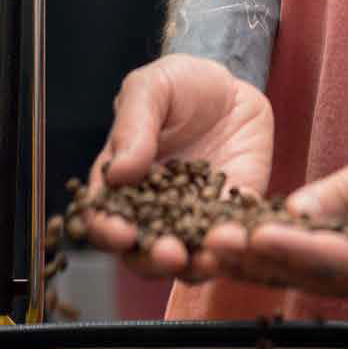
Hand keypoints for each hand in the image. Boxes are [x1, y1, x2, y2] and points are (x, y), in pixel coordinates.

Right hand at [83, 53, 273, 282]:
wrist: (229, 84)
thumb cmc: (178, 84)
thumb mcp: (150, 89)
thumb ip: (133, 126)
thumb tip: (117, 173)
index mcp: (121, 185)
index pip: (104, 219)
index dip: (108, 231)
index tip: (122, 233)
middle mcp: (154, 211)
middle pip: (144, 253)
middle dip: (155, 260)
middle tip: (171, 254)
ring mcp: (194, 217)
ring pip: (190, 257)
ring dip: (198, 264)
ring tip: (211, 257)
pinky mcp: (231, 213)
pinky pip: (233, 237)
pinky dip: (237, 243)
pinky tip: (243, 236)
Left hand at [208, 99, 347, 296]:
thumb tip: (295, 209)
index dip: (299, 248)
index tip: (255, 235)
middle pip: (327, 276)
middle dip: (268, 260)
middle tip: (216, 242)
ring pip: (323, 276)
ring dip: (271, 262)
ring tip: (219, 245)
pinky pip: (332, 263)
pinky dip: (292, 253)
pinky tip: (253, 240)